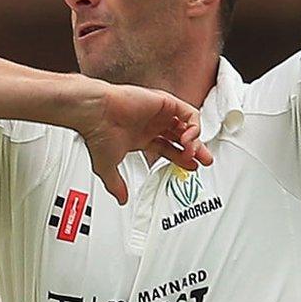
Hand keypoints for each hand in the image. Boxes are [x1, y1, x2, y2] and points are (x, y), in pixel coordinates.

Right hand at [73, 82, 212, 204]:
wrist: (95, 113)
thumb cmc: (98, 133)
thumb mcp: (107, 166)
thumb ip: (116, 184)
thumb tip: (121, 199)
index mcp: (141, 136)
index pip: (169, 148)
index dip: (181, 158)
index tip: (191, 167)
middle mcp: (152, 124)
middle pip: (182, 136)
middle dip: (196, 150)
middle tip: (205, 161)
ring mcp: (159, 113)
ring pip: (187, 125)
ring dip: (195, 140)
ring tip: (193, 153)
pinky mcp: (164, 102)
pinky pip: (189, 113)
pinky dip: (193, 127)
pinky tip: (187, 139)